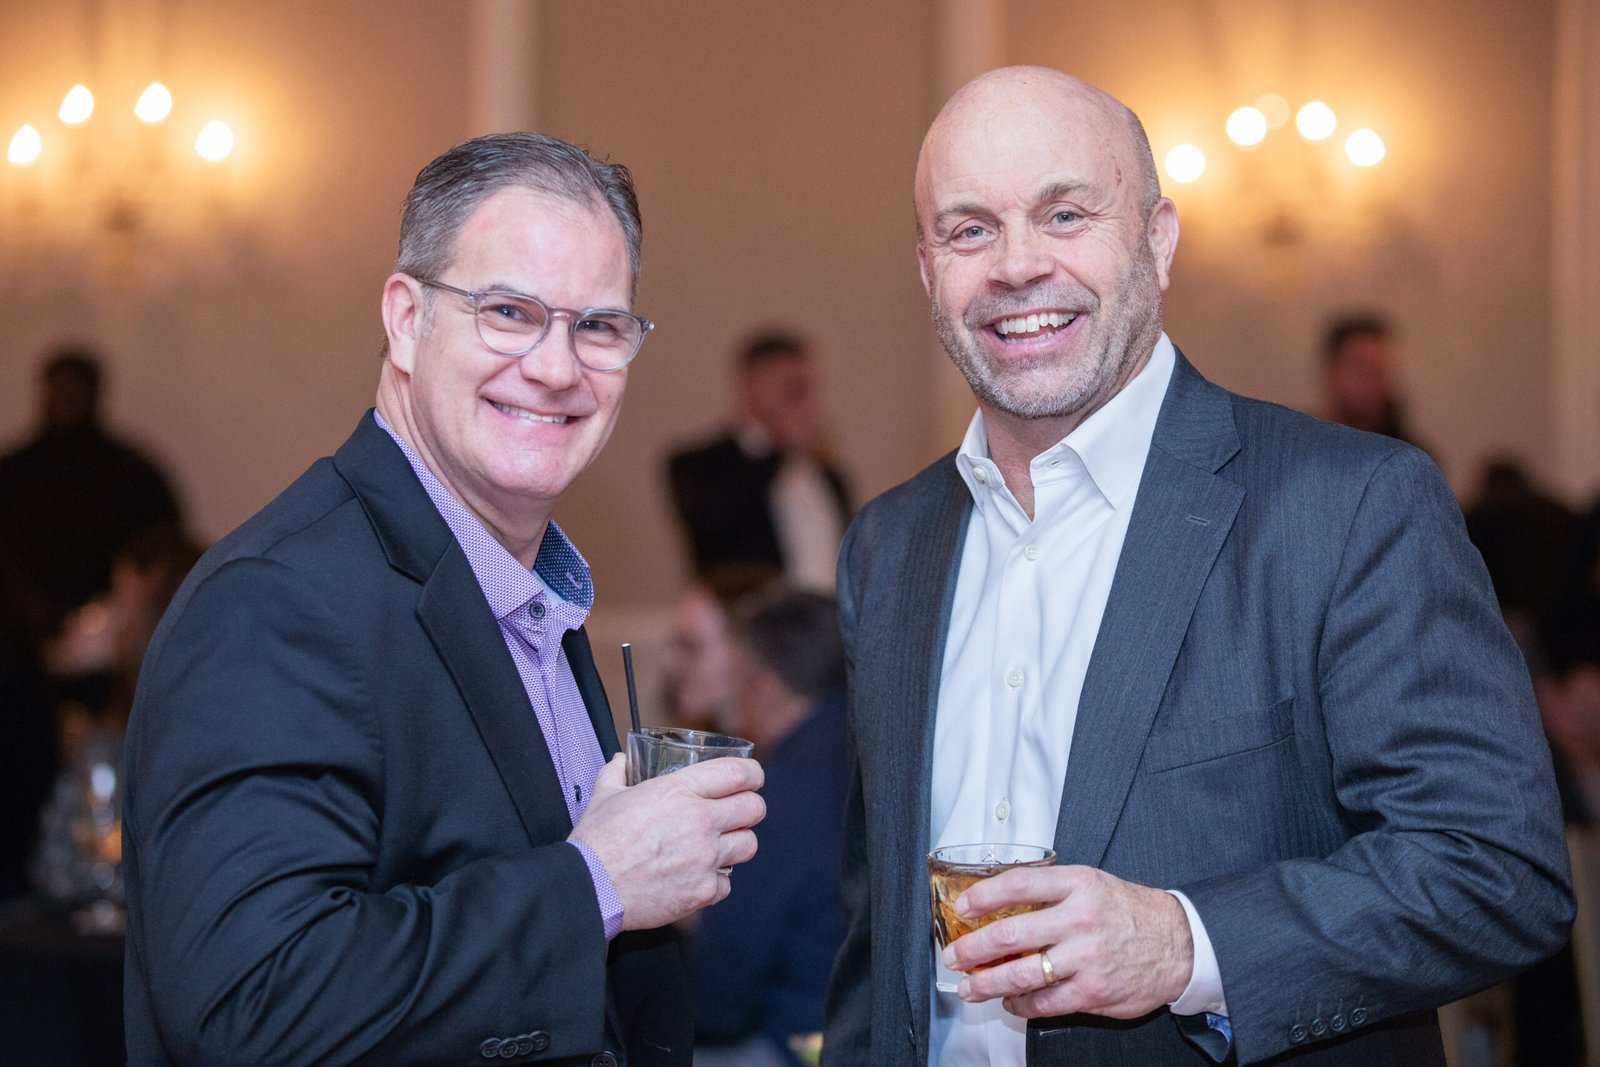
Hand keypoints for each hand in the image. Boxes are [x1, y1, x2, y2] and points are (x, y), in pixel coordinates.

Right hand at [570, 754, 764, 930]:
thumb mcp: (605, 794)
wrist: (590, 888)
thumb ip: (617, 772)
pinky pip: (727, 883)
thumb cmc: (597, 842)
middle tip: (738, 811)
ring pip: (749, 844)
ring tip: (721, 844)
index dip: (752, 773)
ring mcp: (705, 858)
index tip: (751, 777)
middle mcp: (699, 821)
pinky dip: (716, 880)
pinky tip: (698, 875)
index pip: (738, 773)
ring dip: (737, 842)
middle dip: (750, 807)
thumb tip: (621, 760)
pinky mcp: (702, 891)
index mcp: (679, 791)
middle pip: (754, 808)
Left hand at [941, 864, 1192, 1019]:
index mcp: (1077, 885)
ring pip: (1022, 973)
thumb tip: (1001, 901)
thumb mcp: (1092, 883)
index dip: (982, 896)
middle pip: (1011, 933)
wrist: (1179, 942)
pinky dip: (1021, 1004)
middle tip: (954, 955)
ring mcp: (1086, 958)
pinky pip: (1045, 1002)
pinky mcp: (1093, 991)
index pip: (1017, 885)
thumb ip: (1051, 890)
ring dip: (987, 983)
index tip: (963, 907)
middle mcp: (1080, 919)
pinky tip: (1010, 1001)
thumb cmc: (1129, 911)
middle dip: (973, 948)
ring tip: (970, 986)